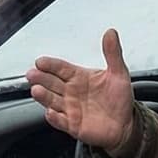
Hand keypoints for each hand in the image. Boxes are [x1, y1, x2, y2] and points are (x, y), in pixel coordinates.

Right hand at [27, 28, 136, 151]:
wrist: (125, 124)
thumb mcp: (119, 73)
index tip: (40, 61)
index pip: (61, 68)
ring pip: (52, 101)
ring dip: (43, 96)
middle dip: (41, 78)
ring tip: (36, 90)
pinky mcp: (72, 125)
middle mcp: (71, 92)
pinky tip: (50, 112)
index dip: (51, 65)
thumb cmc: (119, 98)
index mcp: (79, 77)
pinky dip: (54, 118)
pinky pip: (60, 121)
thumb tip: (111, 32)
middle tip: (32, 74)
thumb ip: (113, 53)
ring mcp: (70, 108)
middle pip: (51, 83)